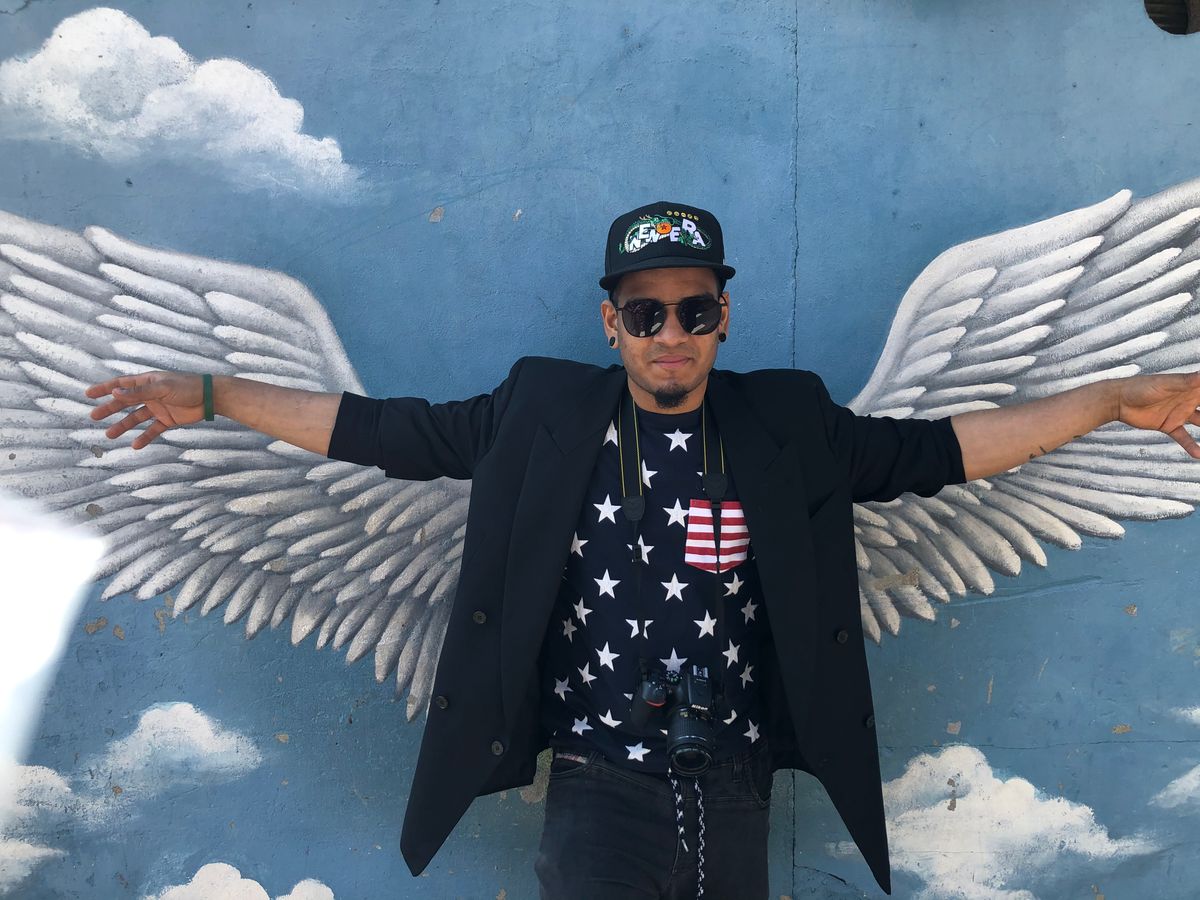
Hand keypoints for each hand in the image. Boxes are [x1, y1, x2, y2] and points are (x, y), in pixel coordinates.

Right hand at [84, 371, 207, 448]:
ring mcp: (158, 408)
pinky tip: (135, 445)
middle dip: (109, 409)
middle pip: (125, 402)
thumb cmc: (187, 387)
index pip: (121, 385)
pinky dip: (144, 437)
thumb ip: (139, 392)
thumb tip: (115, 393)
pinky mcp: (168, 420)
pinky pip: (153, 430)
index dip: (105, 388)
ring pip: (136, 418)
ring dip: (123, 425)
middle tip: (94, 417)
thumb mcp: (161, 388)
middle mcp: (150, 394)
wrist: (211, 397)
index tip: (89, 394)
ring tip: (109, 435)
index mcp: (147, 382)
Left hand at [1116, 371, 1199, 457]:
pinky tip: (1199, 456)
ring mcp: (1180, 412)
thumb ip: (1188, 381)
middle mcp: (1189, 399)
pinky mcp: (1169, 425)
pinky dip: (1192, 446)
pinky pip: (1184, 437)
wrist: (1117, 400)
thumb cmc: (1141, 387)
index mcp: (1192, 387)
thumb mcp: (1166, 384)